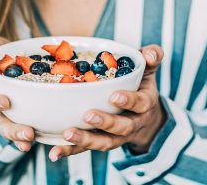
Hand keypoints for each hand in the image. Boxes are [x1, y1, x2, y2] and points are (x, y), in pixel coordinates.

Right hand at [0, 34, 34, 151]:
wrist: (27, 62)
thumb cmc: (5, 52)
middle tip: (5, 102)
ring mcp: (4, 113)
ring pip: (2, 125)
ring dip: (12, 131)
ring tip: (27, 133)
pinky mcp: (20, 121)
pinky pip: (18, 135)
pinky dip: (22, 142)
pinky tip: (29, 144)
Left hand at [48, 45, 164, 160]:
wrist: (144, 117)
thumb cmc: (140, 85)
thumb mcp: (148, 70)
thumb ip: (151, 57)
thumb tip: (151, 53)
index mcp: (144, 104)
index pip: (140, 104)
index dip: (129, 101)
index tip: (114, 96)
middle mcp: (132, 123)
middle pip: (122, 127)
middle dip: (106, 123)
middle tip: (88, 115)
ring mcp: (116, 136)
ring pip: (104, 142)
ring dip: (86, 140)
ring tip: (68, 134)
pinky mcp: (100, 142)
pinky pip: (85, 150)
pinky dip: (70, 151)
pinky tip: (55, 152)